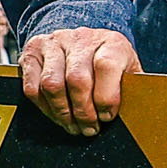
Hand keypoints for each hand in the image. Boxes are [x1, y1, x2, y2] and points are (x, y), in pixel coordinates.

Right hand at [20, 26, 138, 134]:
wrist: (84, 42)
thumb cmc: (110, 65)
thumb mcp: (127, 72)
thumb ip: (130, 90)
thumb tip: (134, 117)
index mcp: (111, 42)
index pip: (106, 66)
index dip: (106, 97)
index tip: (107, 116)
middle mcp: (81, 38)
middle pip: (77, 79)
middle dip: (83, 112)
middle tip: (89, 129)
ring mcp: (54, 43)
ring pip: (51, 84)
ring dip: (63, 113)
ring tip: (73, 126)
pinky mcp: (32, 52)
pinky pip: (32, 87)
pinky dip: (44, 108)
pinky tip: (57, 115)